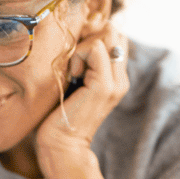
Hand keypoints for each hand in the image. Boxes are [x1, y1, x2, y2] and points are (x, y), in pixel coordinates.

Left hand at [34, 28, 129, 177]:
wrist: (61, 146)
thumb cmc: (58, 116)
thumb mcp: (72, 82)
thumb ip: (81, 62)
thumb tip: (77, 36)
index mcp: (115, 78)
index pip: (114, 36)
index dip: (93, 36)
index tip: (74, 57)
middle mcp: (121, 79)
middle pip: (114, 32)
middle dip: (89, 37)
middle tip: (73, 61)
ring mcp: (116, 82)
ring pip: (106, 36)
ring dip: (82, 47)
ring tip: (72, 72)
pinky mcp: (105, 85)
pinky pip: (95, 47)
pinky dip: (78, 56)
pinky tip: (71, 75)